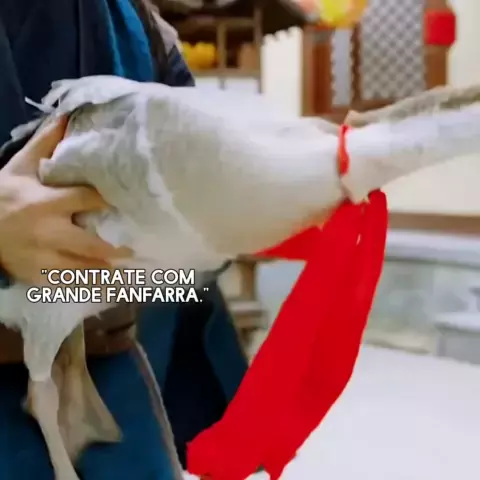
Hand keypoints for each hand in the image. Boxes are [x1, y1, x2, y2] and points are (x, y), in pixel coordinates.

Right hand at [0, 116, 128, 284]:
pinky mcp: (36, 274)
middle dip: (115, 249)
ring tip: (130, 272)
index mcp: (46, 203)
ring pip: (82, 268)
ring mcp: (42, 257)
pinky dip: (88, 286)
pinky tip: (107, 288)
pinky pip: (67, 283)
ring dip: (107, 271)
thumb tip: (66, 116)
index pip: (87, 200)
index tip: (130, 203)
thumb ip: (45, 144)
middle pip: (90, 244)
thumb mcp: (20, 167)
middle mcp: (47, 232)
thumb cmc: (3, 194)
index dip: (109, 202)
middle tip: (136, 251)